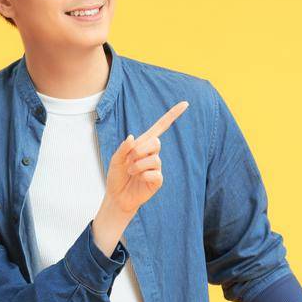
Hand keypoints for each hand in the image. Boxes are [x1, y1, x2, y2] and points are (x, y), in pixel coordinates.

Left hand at [90, 101, 188, 255]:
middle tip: (129, 160)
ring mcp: (156, 167)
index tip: (185, 104)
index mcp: (143, 145)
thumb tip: (133, 137)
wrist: (117, 197)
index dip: (172, 115)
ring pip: (154, 159)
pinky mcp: (158, 180)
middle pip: (156, 142)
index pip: (160, 127)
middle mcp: (152, 154)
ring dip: (138, 165)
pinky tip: (139, 179)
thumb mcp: (115, 160)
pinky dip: (144, 175)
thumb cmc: (116, 177)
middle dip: (140, 151)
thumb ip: (123, 148)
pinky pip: (155, 173)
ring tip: (130, 172)